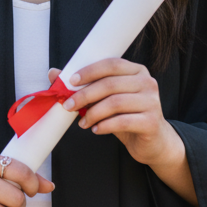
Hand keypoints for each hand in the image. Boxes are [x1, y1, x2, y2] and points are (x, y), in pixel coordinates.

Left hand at [56, 61, 181, 170]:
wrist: (153, 142)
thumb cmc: (127, 116)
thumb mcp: (106, 99)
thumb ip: (85, 85)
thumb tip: (54, 73)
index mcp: (137, 71)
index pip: (111, 64)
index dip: (90, 71)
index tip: (71, 81)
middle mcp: (147, 83)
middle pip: (110, 84)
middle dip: (85, 95)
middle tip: (69, 105)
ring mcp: (152, 102)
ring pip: (115, 103)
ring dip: (93, 113)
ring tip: (83, 122)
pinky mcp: (151, 122)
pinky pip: (122, 121)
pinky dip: (104, 126)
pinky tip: (96, 130)